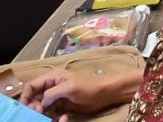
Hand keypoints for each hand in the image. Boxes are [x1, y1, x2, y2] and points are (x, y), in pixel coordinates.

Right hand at [19, 68, 137, 116]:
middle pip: (34, 98)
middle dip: (34, 107)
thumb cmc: (89, 87)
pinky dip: (51, 117)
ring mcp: (56, 97)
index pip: (31, 86)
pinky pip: (50, 113)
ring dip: (43, 114)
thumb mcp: (69, 88)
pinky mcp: (61, 106)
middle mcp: (52, 87)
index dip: (25, 97)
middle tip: (40, 114)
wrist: (105, 94)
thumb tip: (39, 103)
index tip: (25, 109)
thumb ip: (51, 94)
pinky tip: (59, 118)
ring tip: (50, 117)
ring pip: (41, 108)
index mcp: (52, 78)